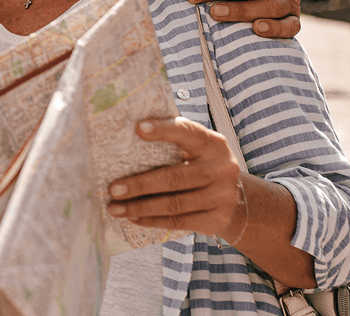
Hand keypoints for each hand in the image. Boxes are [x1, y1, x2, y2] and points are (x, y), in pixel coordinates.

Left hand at [108, 118, 314, 286]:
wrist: (236, 200)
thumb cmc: (203, 166)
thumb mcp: (198, 150)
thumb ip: (175, 142)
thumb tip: (129, 136)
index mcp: (213, 143)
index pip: (187, 132)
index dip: (163, 130)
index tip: (137, 129)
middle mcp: (222, 168)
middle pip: (174, 177)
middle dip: (140, 184)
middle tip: (113, 189)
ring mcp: (222, 196)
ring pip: (173, 203)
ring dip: (140, 207)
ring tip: (115, 208)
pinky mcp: (216, 219)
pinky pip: (178, 221)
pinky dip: (152, 220)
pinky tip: (133, 218)